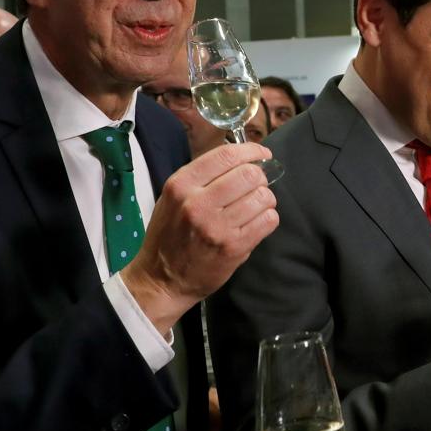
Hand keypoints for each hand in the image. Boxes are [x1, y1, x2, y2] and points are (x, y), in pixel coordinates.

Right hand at [122, 143, 279, 334]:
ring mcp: (217, 227)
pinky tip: (256, 222)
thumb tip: (244, 158)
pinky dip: (268, 218)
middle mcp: (197, 203)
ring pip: (263, 197)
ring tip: (254, 207)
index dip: (252, 151)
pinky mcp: (234, 247)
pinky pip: (268, 220)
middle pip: (250, 175)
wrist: (162, 279)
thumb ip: (203, 177)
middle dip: (260, 178)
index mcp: (181, 185)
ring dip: (265, 200)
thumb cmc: (170, 234)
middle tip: (255, 186)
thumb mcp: (174, 197)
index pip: (226, 155)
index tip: (263, 154)